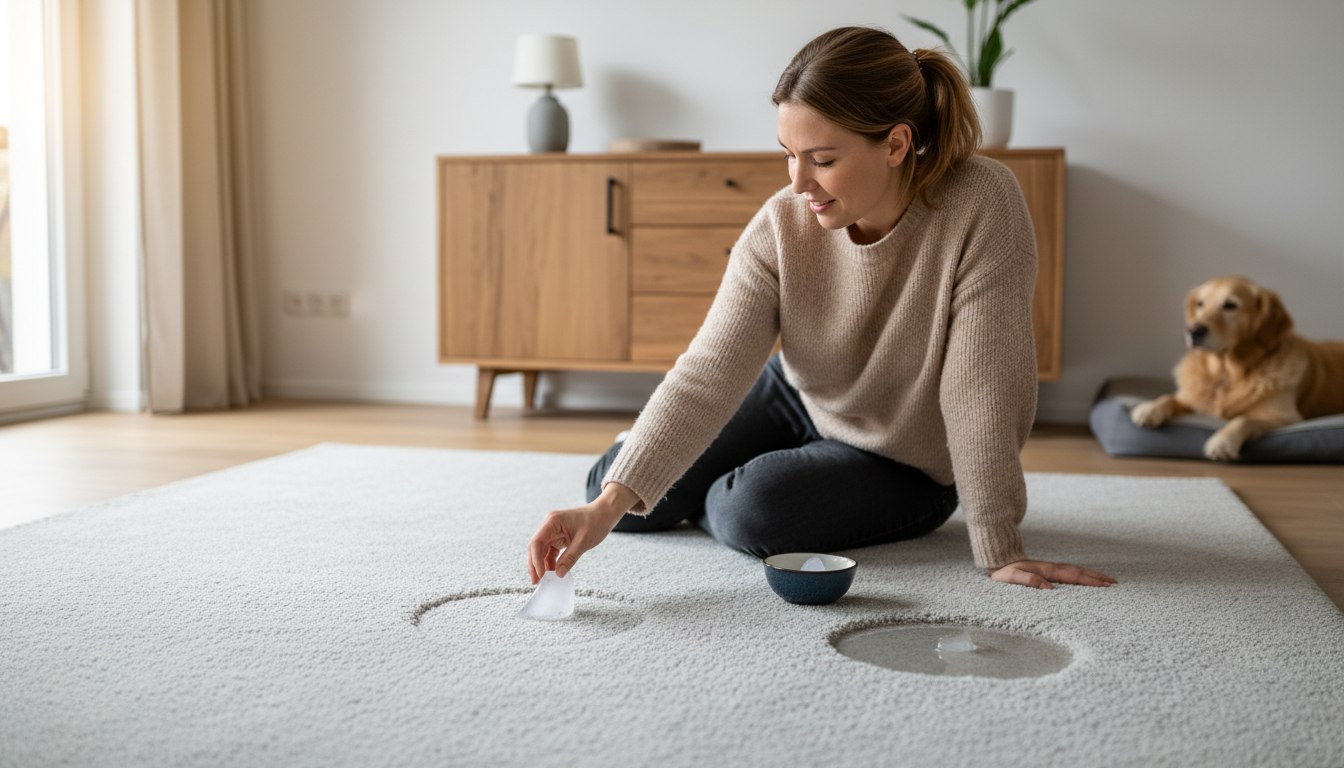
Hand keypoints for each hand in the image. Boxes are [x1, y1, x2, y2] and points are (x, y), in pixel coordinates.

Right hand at [525, 483, 638, 583]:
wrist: (604, 514)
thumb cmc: (596, 522)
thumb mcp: (583, 542)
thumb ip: (569, 558)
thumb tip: (558, 574)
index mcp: (552, 522)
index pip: (537, 542)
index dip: (535, 560)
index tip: (540, 575)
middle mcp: (549, 525)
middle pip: (535, 547)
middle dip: (534, 565)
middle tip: (536, 582)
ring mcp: (553, 531)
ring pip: (541, 551)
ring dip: (541, 565)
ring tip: (543, 580)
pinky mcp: (558, 537)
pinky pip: (550, 551)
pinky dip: (550, 562)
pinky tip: (552, 572)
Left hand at [989, 560, 1115, 589]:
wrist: (999, 561)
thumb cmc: (1004, 572)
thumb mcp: (1011, 578)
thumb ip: (1028, 581)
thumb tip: (1049, 588)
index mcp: (1046, 571)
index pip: (1072, 576)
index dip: (1089, 581)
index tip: (1105, 585)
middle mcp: (1052, 568)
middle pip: (1079, 572)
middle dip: (1097, 577)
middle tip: (1114, 584)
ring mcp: (1053, 568)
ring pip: (1077, 570)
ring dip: (1093, 575)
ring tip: (1109, 581)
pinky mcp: (1051, 570)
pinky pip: (1071, 572)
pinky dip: (1083, 574)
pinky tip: (1090, 578)